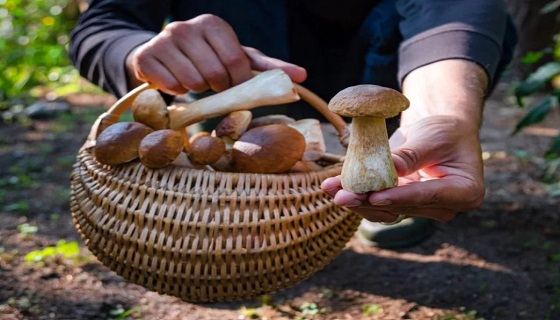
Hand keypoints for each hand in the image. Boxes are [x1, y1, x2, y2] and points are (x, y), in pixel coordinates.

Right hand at [127, 14, 306, 94]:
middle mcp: (186, 27)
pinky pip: (171, 87)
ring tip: (194, 80)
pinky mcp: (145, 57)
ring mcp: (163, 40)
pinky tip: (176, 82)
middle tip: (213, 84)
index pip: (236, 62)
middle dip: (218, 87)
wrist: (162, 56)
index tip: (234, 85)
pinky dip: (177, 93)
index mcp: (213, 24)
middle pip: (215, 74)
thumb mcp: (238, 59)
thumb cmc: (208, 58)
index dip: (238, 82)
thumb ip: (269, 68)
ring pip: (192, 83)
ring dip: (197, 91)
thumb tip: (303, 77)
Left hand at [321, 115, 484, 222]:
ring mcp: (422, 208)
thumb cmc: (445, 130)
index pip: (427, 196)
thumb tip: (387, 170)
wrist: (442, 131)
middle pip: (402, 207)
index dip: (398, 197)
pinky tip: (334, 186)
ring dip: (357, 201)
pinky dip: (357, 196)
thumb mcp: (431, 137)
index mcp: (465, 192)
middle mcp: (444, 207)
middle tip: (340, 196)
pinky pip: (378, 205)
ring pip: (385, 211)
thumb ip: (410, 156)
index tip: (373, 197)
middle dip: (368, 201)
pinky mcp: (403, 204)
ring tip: (331, 189)